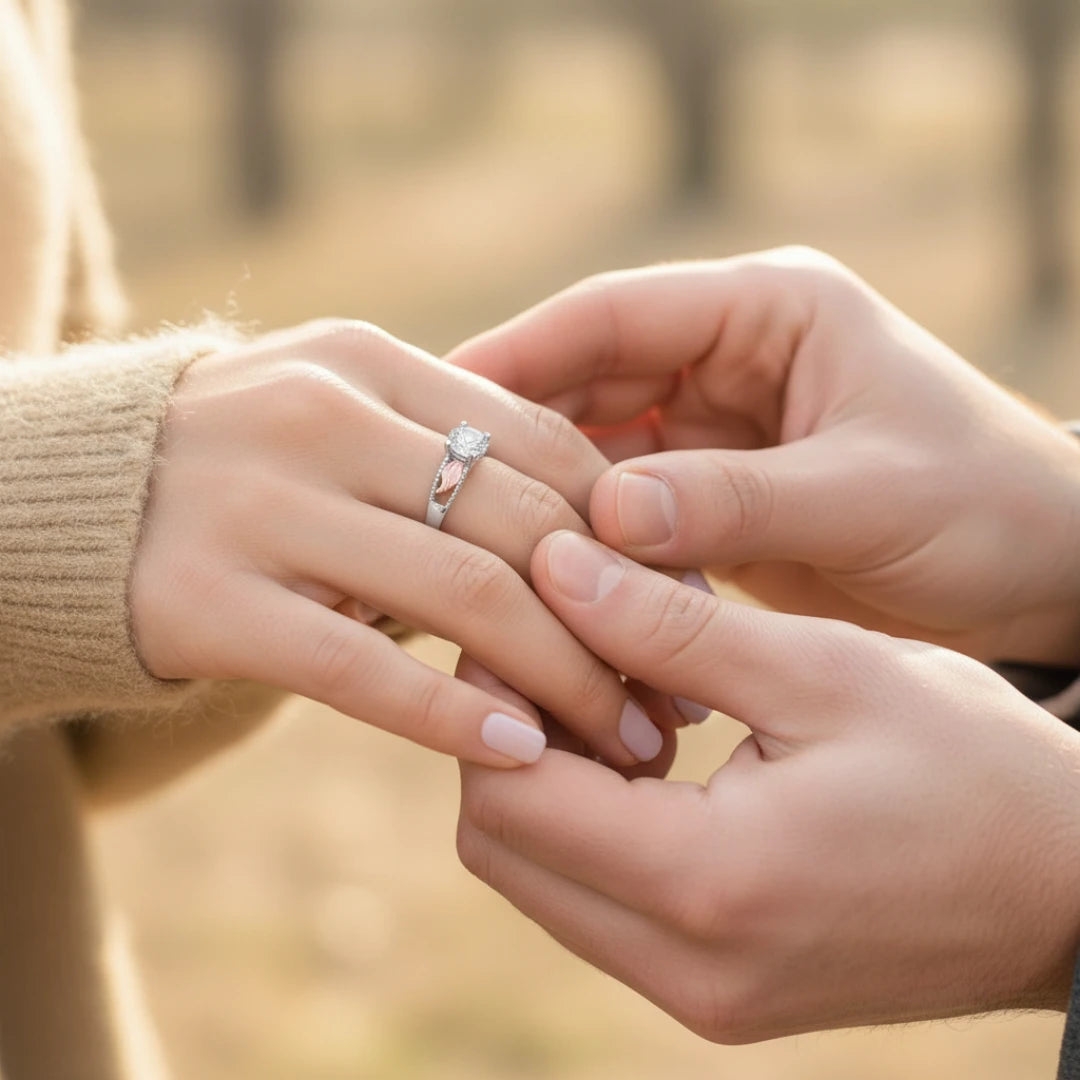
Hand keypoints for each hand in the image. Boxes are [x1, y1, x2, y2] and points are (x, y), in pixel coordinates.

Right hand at [130, 320, 667, 767]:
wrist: (57, 505)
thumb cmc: (241, 474)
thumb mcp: (340, 426)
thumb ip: (448, 455)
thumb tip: (597, 531)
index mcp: (371, 362)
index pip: (544, 441)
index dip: (632, 530)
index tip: (684, 604)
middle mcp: (322, 415)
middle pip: (522, 519)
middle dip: (622, 615)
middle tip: (674, 694)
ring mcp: (261, 504)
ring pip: (462, 593)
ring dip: (563, 678)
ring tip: (625, 741)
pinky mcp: (207, 600)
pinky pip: (360, 667)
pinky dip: (452, 710)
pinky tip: (519, 751)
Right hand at [449, 248, 1079, 663]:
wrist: (1044, 572)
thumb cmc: (986, 510)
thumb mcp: (868, 497)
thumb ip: (737, 503)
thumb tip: (605, 520)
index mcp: (771, 311)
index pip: (615, 314)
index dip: (521, 353)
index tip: (442, 402)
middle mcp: (732, 357)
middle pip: (590, 380)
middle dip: (520, 435)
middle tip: (440, 488)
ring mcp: (716, 427)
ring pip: (599, 450)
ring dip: (550, 498)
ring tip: (478, 544)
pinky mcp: (714, 492)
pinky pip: (629, 510)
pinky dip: (592, 544)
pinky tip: (548, 582)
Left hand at [457, 533, 1079, 1039]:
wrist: (1070, 891)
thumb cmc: (972, 766)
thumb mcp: (824, 671)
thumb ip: (671, 627)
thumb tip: (554, 567)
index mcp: (710, 882)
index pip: (509, 794)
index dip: (492, 696)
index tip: (526, 615)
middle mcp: (684, 966)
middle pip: (501, 847)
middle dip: (506, 737)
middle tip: (563, 646)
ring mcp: (697, 994)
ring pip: (538, 879)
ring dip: (546, 780)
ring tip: (613, 690)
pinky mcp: (714, 994)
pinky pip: (596, 905)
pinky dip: (590, 825)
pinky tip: (649, 751)